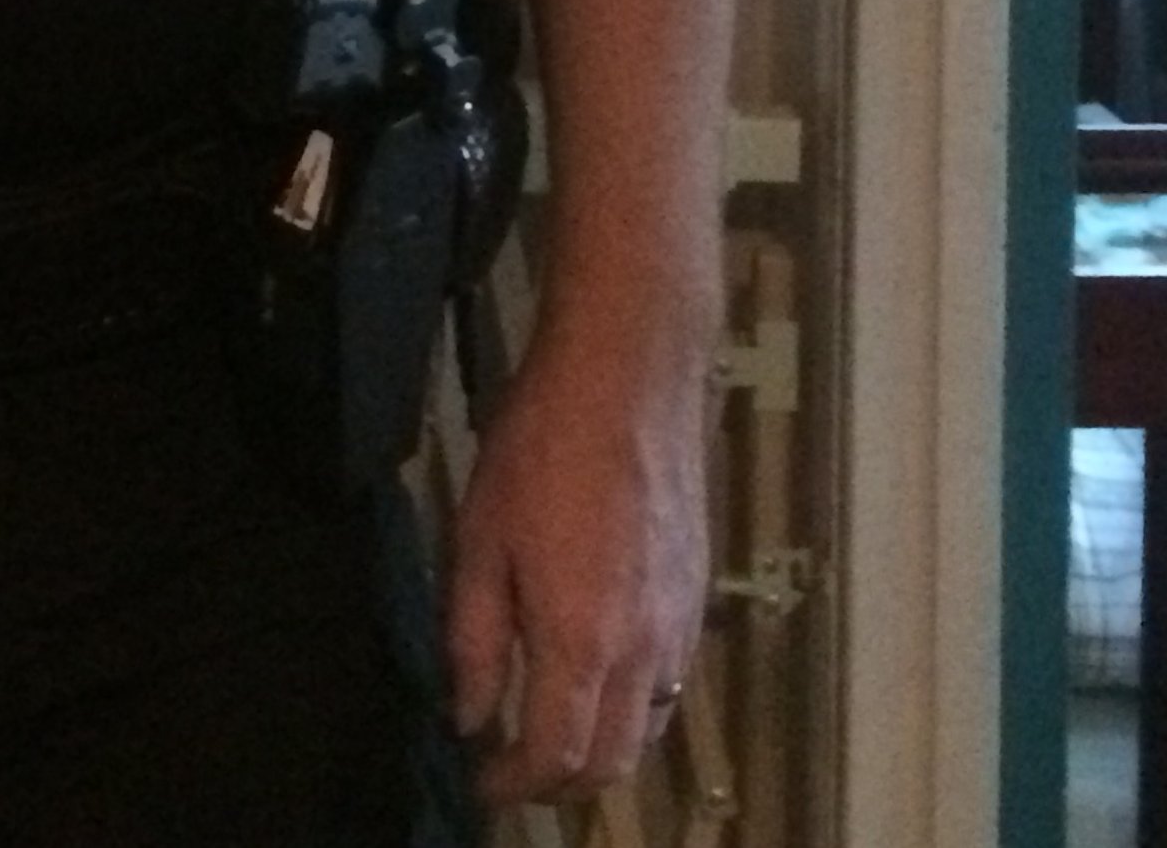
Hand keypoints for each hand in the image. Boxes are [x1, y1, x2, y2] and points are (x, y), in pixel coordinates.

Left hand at [443, 332, 708, 804]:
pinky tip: (599, 676)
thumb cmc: (539, 449)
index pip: (555, 756)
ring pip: (649, 730)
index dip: (515, 786)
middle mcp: (642, 652)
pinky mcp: (696, 596)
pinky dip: (635, 708)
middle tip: (514, 768)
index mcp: (580, 643)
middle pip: (612, 762)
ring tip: (552, 729)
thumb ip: (474, 638)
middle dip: (560, 783)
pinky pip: (670, 685)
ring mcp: (679, 626)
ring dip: (602, 749)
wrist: (626, 380)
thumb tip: (470, 715)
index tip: (484, 784)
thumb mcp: (479, 537)